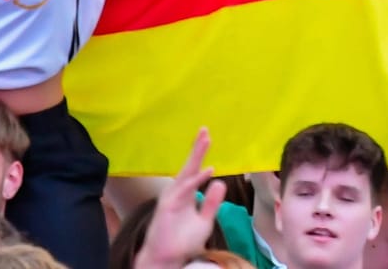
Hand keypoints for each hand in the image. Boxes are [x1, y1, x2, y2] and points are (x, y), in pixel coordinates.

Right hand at [132, 129, 225, 268]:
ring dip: (196, 157)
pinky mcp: (168, 207)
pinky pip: (184, 190)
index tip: (208, 137)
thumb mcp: (204, 220)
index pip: (195, 170)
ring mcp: (172, 198)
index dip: (201, 155)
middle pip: (189, 166)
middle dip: (197, 149)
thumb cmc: (182, 242)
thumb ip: (212, 203)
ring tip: (205, 140)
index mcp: (187, 194)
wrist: (166, 259)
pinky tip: (208, 170)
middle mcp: (178, 193)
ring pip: (186, 173)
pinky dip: (196, 180)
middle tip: (205, 130)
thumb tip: (221, 181)